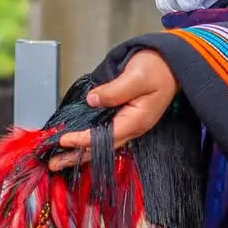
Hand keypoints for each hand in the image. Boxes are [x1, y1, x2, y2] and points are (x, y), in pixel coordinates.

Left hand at [47, 50, 179, 170]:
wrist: (173, 63)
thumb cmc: (158, 68)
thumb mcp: (136, 76)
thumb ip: (114, 90)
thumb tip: (92, 100)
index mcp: (137, 120)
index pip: (104, 136)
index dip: (82, 140)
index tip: (63, 140)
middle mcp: (133, 127)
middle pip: (102, 147)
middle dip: (77, 156)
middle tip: (53, 163)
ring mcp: (130, 124)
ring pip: (102, 143)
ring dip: (81, 152)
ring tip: (60, 159)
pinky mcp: (127, 118)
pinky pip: (105, 134)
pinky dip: (89, 141)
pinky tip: (77, 145)